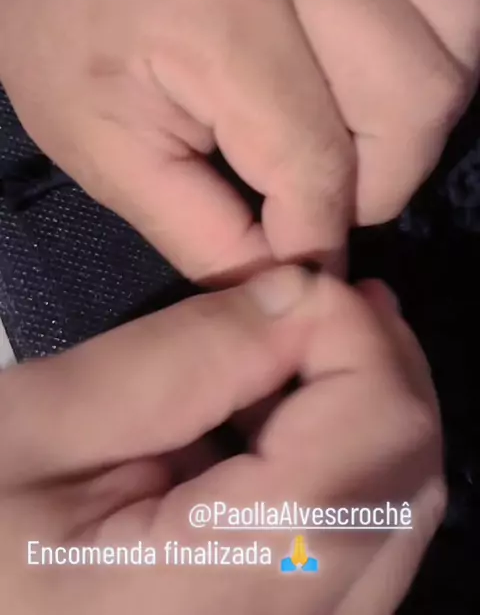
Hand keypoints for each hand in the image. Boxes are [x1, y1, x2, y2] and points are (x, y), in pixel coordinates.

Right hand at [0, 267, 444, 614]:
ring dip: (368, 409)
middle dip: (376, 366)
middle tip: (314, 300)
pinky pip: (367, 545)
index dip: (357, 338)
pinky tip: (285, 423)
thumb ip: (186, 354)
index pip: (373, 444)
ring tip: (303, 346)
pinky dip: (351, 460)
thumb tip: (302, 293)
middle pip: (407, 484)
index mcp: (217, 594)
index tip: (300, 282)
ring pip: (400, 516)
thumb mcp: (45, 423)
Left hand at [1, 0, 478, 280]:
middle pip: (416, 98)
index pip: (318, 161)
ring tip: (351, 140)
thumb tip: (303, 284)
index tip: (293, 259)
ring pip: (457, 37)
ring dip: (417, 120)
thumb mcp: (110, 166)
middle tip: (317, 194)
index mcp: (219, 18)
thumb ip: (210, 241)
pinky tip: (373, 87)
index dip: (316, 236)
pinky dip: (434, 56)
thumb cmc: (65, 57)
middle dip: (382, 180)